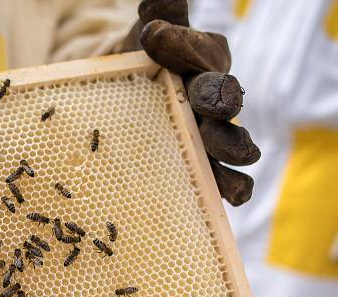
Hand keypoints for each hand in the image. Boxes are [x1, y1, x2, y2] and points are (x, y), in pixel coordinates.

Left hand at [133, 0, 257, 205]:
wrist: (137, 99)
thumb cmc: (146, 63)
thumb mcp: (147, 36)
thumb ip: (159, 15)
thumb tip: (155, 6)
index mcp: (205, 60)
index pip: (199, 49)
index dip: (180, 43)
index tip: (152, 35)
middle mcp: (214, 99)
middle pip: (222, 99)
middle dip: (218, 102)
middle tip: (211, 104)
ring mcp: (212, 134)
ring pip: (231, 141)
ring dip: (232, 149)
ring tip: (238, 157)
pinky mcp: (204, 165)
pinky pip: (225, 177)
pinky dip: (230, 187)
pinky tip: (231, 197)